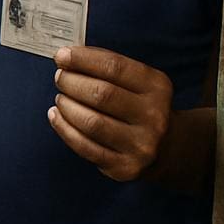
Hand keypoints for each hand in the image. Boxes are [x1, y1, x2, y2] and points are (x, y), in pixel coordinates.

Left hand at [48, 45, 172, 181]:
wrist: (167, 148)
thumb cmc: (140, 106)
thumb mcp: (138, 81)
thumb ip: (107, 66)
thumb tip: (67, 56)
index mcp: (157, 88)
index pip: (114, 67)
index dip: (83, 59)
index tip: (61, 56)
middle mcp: (154, 116)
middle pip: (101, 94)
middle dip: (71, 82)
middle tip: (60, 78)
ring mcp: (141, 145)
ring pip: (91, 122)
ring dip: (66, 106)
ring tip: (60, 98)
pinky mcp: (125, 167)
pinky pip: (84, 146)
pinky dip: (63, 128)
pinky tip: (56, 116)